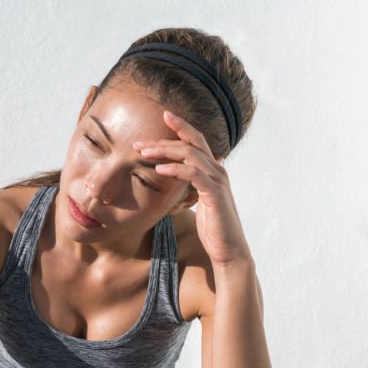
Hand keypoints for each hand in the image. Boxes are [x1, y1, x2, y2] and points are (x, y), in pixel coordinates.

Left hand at [134, 110, 252, 267]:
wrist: (229, 251)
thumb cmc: (214, 229)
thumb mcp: (200, 202)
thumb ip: (194, 187)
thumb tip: (185, 178)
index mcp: (212, 171)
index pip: (195, 141)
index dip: (180, 127)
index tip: (162, 117)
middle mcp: (217, 171)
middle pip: (191, 143)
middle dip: (165, 138)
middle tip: (139, 141)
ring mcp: (217, 181)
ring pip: (191, 154)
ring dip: (165, 150)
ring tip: (143, 152)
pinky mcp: (215, 194)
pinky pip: (194, 175)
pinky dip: (176, 169)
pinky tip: (159, 168)